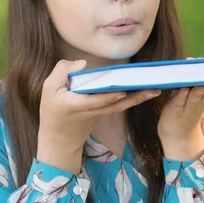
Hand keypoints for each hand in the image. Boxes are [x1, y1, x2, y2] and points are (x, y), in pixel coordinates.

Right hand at [38, 59, 160, 152]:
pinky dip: (131, 99)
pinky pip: (118, 106)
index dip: (108, 96)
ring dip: (138, 98)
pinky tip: (143, 90)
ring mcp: (100, 114)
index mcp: (76, 105)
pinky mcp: (104, 114)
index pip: (94, 101)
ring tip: (155, 89)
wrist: (59, 140)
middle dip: (135, 97)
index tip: (122, 91)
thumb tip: (82, 63)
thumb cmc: (52, 112)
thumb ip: (62, 72)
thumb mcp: (48, 89)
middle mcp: (92, 110)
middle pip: (116, 104)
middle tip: (154, 89)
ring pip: (120, 106)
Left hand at [157, 59, 203, 160]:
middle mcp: (196, 101)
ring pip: (193, 96)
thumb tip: (192, 62)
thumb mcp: (193, 99)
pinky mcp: (173, 110)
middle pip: (203, 89)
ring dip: (197, 89)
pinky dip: (181, 95)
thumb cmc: (184, 111)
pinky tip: (183, 89)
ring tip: (201, 82)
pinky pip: (178, 101)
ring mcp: (185, 106)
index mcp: (202, 97)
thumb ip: (195, 85)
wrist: (177, 134)